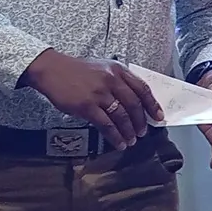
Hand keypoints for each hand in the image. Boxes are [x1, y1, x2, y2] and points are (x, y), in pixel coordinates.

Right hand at [21, 49, 163, 149]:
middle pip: (134, 105)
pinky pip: (106, 124)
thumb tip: (135, 103)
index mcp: (118, 70)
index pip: (142, 88)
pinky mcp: (87, 106)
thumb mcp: (103, 68)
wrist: (52, 70)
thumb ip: (118, 81)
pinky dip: (115, 136)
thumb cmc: (78, 71)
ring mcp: (99, 93)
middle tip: (143, 133)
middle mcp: (111, 80)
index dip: (152, 105)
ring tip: (131, 140)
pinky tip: (119, 142)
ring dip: (129, 131)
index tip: (159, 117)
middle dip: (141, 122)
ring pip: (121, 116)